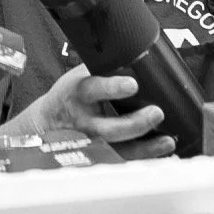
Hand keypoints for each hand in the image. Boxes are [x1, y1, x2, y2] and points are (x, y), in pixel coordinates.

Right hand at [3, 65, 175, 159]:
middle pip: (108, 128)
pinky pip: (123, 161)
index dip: (112, 87)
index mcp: (77, 93)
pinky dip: (143, 158)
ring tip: (167, 140)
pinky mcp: (99, 157)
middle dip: (134, 124)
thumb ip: (104, 67)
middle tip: (157, 113)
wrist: (46, 123)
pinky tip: (161, 152)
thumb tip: (138, 52)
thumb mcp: (79, 75)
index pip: (93, 89)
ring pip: (118, 150)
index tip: (132, 84)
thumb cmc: (70, 95)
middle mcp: (83, 121)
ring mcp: (91, 143)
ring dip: (144, 147)